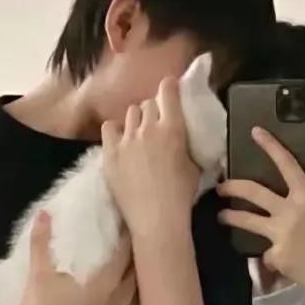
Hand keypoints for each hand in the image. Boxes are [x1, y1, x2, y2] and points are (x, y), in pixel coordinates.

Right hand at [12, 211, 139, 304]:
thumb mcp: (38, 275)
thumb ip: (41, 241)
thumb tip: (44, 211)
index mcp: (106, 284)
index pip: (127, 253)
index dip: (131, 236)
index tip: (133, 222)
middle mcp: (121, 302)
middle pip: (141, 273)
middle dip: (143, 256)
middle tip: (144, 240)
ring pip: (146, 298)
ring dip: (148, 283)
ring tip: (150, 268)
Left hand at [101, 78, 199, 236]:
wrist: (156, 218)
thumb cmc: (182, 195)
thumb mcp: (195, 166)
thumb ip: (189, 146)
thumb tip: (189, 138)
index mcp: (173, 128)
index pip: (168, 91)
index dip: (169, 86)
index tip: (170, 87)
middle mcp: (148, 128)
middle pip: (148, 103)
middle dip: (153, 109)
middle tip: (156, 123)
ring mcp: (126, 139)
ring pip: (130, 114)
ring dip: (137, 120)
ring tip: (139, 134)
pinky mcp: (110, 153)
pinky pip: (109, 128)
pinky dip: (116, 131)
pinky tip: (121, 141)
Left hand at [217, 127, 304, 304]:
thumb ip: (298, 206)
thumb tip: (275, 204)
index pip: (287, 165)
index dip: (271, 146)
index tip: (256, 132)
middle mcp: (293, 210)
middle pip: (253, 191)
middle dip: (232, 187)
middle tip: (221, 187)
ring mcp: (282, 232)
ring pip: (246, 220)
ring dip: (230, 217)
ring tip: (222, 216)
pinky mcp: (276, 254)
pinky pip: (264, 254)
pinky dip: (271, 258)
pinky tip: (285, 263)